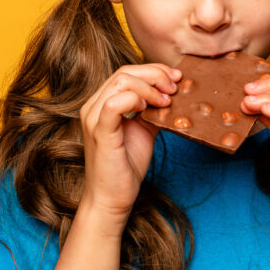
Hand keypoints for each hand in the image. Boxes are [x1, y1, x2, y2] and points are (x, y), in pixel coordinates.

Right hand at [80, 63, 180, 234]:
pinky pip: (115, 103)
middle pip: (124, 72)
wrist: (112, 199)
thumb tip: (172, 93)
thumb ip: (152, 110)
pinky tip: (149, 109)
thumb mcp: (144, 131)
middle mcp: (93, 107)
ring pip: (121, 81)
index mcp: (101, 104)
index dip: (153, 70)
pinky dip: (136, 99)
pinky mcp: (100, 132)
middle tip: (175, 87)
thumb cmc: (126, 167)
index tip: (176, 78)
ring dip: (150, 86)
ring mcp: (94, 118)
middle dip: (155, 75)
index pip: (125, 73)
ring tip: (167, 100)